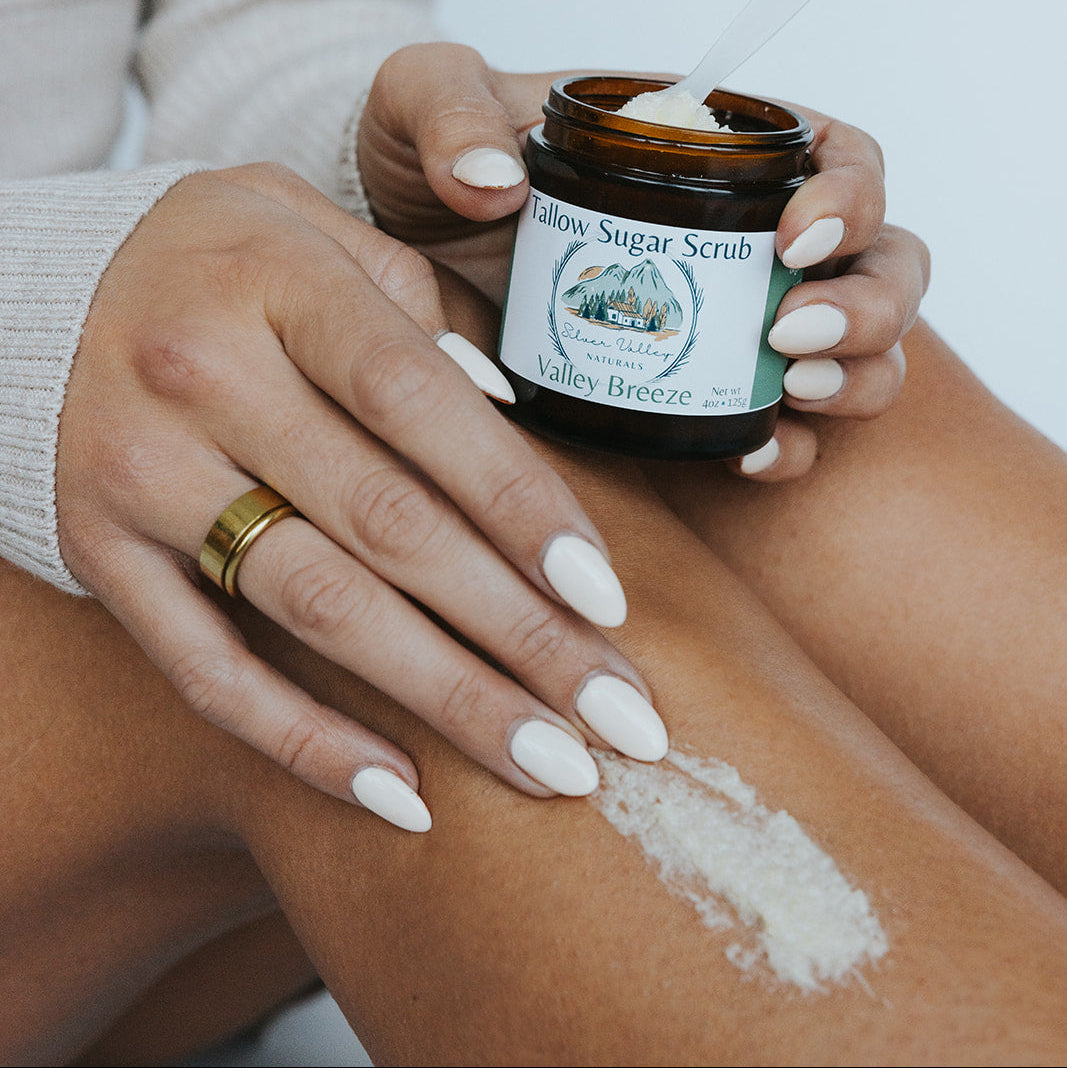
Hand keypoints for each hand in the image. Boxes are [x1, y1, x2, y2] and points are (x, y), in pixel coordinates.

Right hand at [57, 163, 668, 831]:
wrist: (65, 288)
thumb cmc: (241, 264)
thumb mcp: (335, 241)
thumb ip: (431, 323)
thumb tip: (521, 423)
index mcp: (279, 282)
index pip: (419, 403)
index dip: (520, 506)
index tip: (607, 602)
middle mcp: (200, 376)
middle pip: (387, 526)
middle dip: (519, 634)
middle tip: (618, 717)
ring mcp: (140, 471)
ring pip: (316, 610)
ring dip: (445, 700)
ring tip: (549, 768)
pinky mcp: (99, 551)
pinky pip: (205, 668)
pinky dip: (305, 742)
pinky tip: (406, 795)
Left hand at [357, 44, 929, 479]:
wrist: (404, 273)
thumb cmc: (431, 178)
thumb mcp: (423, 108)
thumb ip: (449, 113)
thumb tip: (495, 182)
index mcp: (716, 155)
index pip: (837, 157)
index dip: (850, 195)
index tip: (795, 238)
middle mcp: (745, 244)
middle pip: (878, 263)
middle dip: (867, 303)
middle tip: (794, 334)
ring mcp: (733, 330)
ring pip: (861, 349)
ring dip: (855, 376)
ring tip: (798, 390)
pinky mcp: (702, 400)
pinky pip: (788, 429)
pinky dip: (790, 446)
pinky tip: (752, 454)